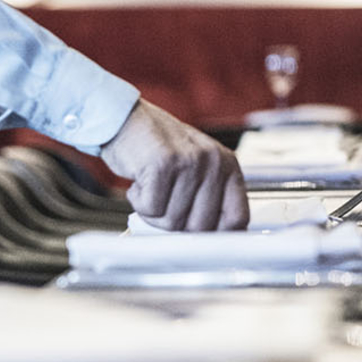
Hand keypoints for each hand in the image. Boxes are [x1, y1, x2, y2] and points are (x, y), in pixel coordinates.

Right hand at [100, 100, 247, 230]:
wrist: (124, 119)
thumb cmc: (156, 147)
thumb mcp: (194, 167)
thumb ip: (207, 198)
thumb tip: (208, 241)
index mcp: (226, 165)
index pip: (237, 218)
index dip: (217, 235)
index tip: (198, 238)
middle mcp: (213, 162)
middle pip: (201, 227)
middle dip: (176, 224)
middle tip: (163, 205)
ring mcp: (189, 162)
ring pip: (173, 221)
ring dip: (153, 212)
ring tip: (150, 187)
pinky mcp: (162, 164)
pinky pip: (151, 208)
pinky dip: (139, 202)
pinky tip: (140, 182)